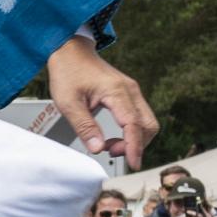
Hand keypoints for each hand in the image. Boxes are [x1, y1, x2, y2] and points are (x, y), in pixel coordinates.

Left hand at [45, 36, 156, 170]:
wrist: (70, 51)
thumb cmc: (68, 72)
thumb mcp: (68, 102)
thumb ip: (84, 126)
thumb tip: (98, 148)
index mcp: (117, 91)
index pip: (133, 125)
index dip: (134, 147)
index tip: (133, 164)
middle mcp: (130, 91)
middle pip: (148, 126)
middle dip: (135, 145)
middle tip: (111, 152)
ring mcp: (132, 91)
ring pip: (146, 122)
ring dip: (134, 139)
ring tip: (109, 145)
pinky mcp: (129, 94)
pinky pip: (139, 116)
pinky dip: (131, 131)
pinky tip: (114, 136)